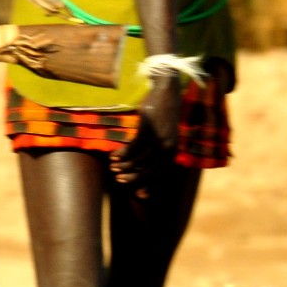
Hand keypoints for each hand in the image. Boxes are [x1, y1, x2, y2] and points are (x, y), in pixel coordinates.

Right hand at [110, 77, 181, 193]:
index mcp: (174, 150)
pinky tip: (113, 155)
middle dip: (134, 177)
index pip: (162, 174)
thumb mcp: (166, 133)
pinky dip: (122, 153)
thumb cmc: (164, 113)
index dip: (150, 185)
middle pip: (151, 170)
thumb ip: (160, 148)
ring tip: (113, 167)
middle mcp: (169, 147)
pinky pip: (133, 147)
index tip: (139, 194)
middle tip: (120, 180)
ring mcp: (159, 138)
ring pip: (139, 159)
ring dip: (124, 165)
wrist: (166, 91)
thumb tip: (145, 163)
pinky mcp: (148, 128)